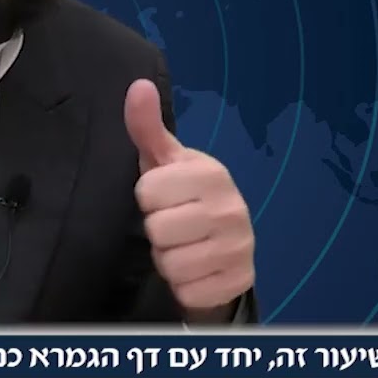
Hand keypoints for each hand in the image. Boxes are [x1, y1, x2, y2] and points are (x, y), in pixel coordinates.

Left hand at [125, 78, 254, 315]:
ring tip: (183, 246)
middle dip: (157, 231)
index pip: (147, 192)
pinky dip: (184, 285)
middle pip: (157, 230)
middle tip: (173, 225)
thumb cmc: (184, 196)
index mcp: (212, 174)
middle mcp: (232, 209)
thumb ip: (147, 127)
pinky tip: (196, 269)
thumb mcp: (164, 162)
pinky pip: (188, 291)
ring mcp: (240, 248)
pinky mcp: (239, 282)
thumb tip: (138, 85)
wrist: (225, 246)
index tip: (164, 197)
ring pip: (170, 264)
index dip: (148, 198)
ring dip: (168, 260)